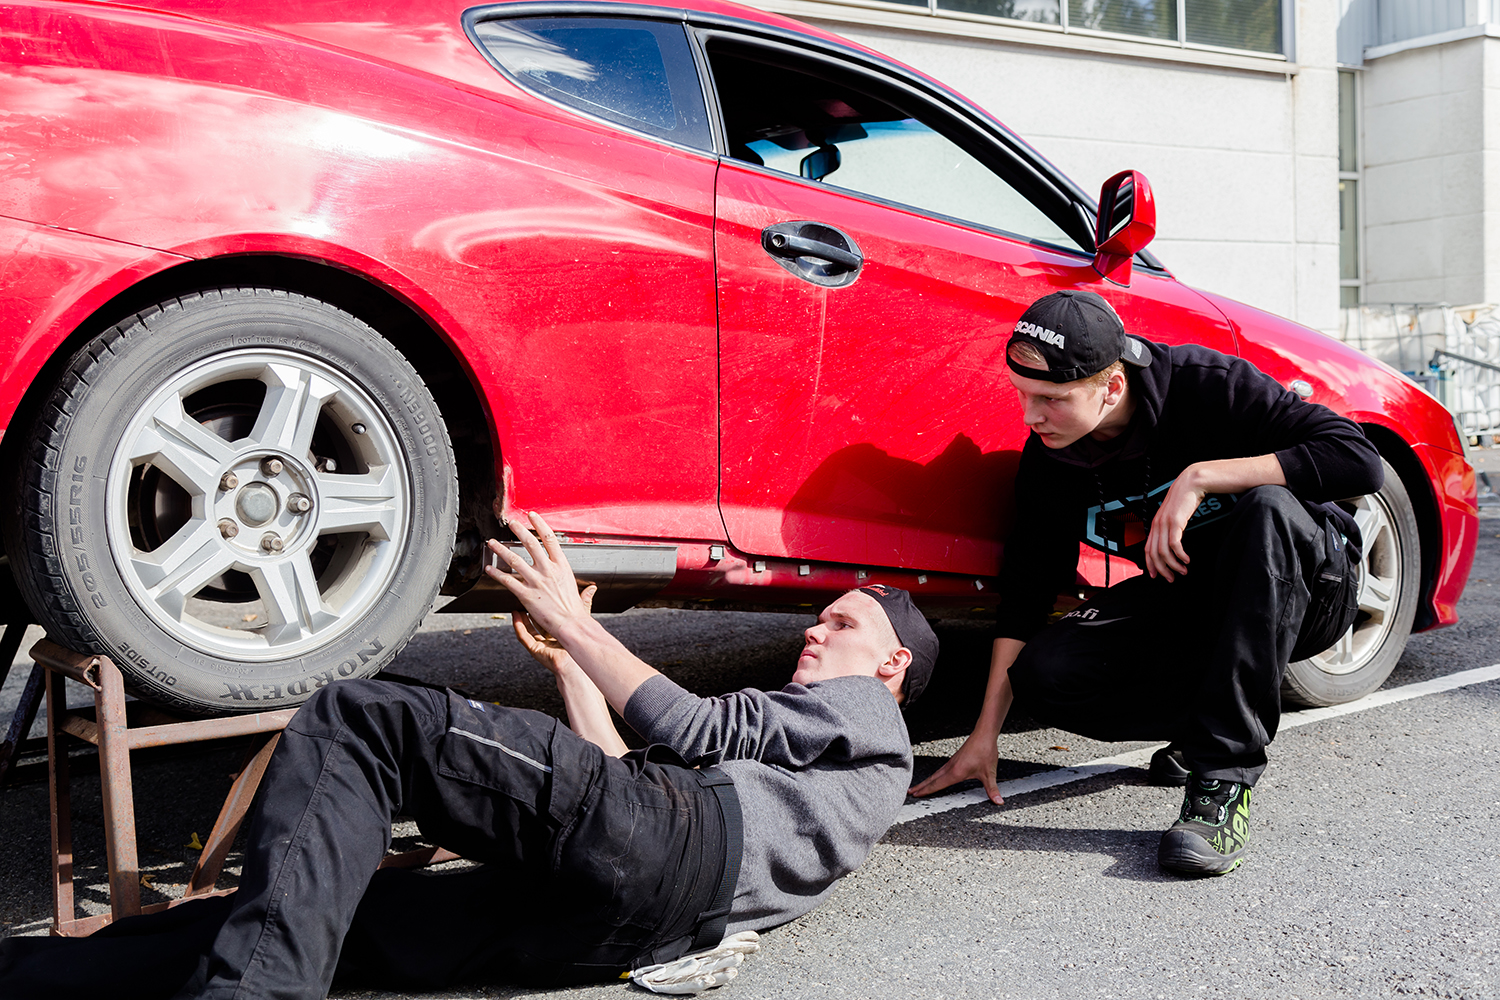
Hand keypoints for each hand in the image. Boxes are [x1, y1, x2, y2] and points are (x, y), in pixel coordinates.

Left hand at [484, 512, 594, 644]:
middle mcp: (548, 570)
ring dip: (501, 549)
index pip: (549, 538)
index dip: (539, 524)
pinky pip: (508, 581)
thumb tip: (592, 590)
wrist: (571, 625)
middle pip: (531, 544)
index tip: (532, 516)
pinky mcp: (526, 594)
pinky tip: (489, 569)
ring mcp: (536, 581)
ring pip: (515, 560)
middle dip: (519, 531)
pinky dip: (497, 574)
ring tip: (492, 543)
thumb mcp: (580, 594)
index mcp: (562, 566)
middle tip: (511, 523)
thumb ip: (583, 590)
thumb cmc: (575, 612)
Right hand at [512, 588, 594, 675]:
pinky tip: (515, 617)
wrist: (576, 663)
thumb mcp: (582, 618)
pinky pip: (523, 637)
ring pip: (528, 630)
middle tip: (526, 599)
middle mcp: (551, 640)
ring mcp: (542, 646)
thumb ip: (584, 603)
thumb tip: (591, 587)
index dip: (544, 608)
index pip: (550, 619)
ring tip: (518, 607)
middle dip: (531, 611)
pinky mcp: (535, 651)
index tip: (540, 596)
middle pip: (537, 624)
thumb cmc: (581, 643)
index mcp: (561, 633)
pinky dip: (519, 626)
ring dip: (522, 618)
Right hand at [909, 727, 1002, 804]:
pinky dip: (934, 776)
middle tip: (909, 792)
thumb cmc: (985, 751)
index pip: (937, 784)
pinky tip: (935, 778)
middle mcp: (950, 767)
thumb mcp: (989, 773)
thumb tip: (998, 802)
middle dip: (921, 787)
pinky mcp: (954, 760)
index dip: (926, 790)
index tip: (915, 795)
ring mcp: (951, 763)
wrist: (984, 734)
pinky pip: (940, 770)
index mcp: (956, 772)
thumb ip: (992, 789)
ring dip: (926, 781)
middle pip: (932, 779)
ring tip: (918, 787)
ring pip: (935, 774)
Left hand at [1143, 471, 1203, 581]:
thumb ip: (1171, 527)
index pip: (1147, 549)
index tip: (1156, 576)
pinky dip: (1180, 555)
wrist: (1191, 483)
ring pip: (1164, 551)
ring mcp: (1165, 523)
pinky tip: (1187, 560)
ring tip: (1183, 571)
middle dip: (1162, 569)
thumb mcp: (1174, 515)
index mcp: (1155, 524)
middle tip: (1172, 578)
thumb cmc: (1185, 499)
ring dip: (1174, 565)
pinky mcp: (1175, 521)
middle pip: (1154, 554)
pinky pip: (1175, 544)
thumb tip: (1173, 542)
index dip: (1150, 564)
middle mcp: (1157, 525)